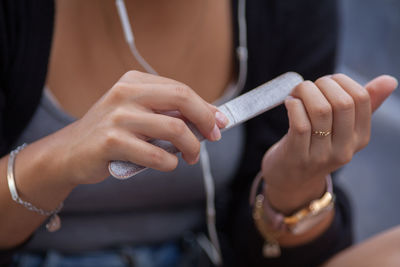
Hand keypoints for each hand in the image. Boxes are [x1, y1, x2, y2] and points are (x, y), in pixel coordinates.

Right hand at [52, 71, 227, 184]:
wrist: (70, 152)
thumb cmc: (112, 134)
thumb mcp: (138, 113)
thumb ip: (168, 112)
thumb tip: (210, 117)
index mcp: (135, 81)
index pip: (181, 89)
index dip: (206, 107)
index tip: (221, 122)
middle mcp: (126, 93)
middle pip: (182, 99)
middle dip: (206, 120)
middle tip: (213, 137)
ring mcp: (118, 117)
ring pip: (175, 130)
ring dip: (192, 148)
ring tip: (191, 157)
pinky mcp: (111, 142)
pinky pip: (157, 156)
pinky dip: (170, 164)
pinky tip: (167, 164)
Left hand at [261, 74, 396, 212]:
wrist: (291, 180)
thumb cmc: (316, 146)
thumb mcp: (342, 129)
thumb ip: (363, 105)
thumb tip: (389, 80)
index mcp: (360, 138)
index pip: (361, 99)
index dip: (341, 81)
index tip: (327, 82)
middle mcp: (344, 148)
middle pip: (342, 103)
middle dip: (322, 85)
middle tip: (309, 87)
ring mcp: (321, 155)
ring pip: (320, 110)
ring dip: (304, 92)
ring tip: (296, 94)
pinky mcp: (297, 156)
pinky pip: (300, 123)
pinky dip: (293, 105)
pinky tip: (289, 104)